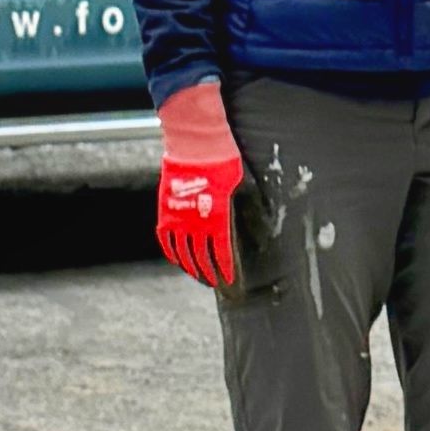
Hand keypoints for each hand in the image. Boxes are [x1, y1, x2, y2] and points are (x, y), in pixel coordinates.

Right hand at [155, 79, 250, 292]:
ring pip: (184, 254)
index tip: (232, 286)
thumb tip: (264, 239)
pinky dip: (174, 255)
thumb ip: (252, 216)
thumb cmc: (226, 163)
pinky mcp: (166, 211)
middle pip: (202, 260)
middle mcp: (196, 223)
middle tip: (219, 288)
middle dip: (212, 277)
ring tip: (202, 279)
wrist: (197, 142)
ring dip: (193, 270)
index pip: (222, 255)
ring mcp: (178, 218)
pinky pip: (167, 242)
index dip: (227, 274)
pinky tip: (180, 262)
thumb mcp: (247, 190)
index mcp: (218, 219)